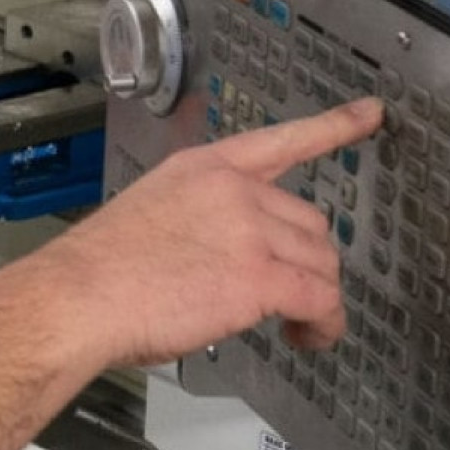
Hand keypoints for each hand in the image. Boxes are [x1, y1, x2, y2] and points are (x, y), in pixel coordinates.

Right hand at [0, 98, 382, 369]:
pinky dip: (323, 325)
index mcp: (204, 169)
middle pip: (312, 223)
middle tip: (286, 296)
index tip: (371, 112)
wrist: (79, 298)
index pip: (283, 140)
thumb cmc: (99, 269)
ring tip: (293, 326)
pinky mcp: (260, 277)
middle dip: (306, 263)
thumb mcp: (152, 212)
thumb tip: (225, 257)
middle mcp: (234, 191)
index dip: (334, 125)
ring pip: (321, 264)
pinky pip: (321, 301)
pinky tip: (308, 337)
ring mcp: (250, 231)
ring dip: (316, 298)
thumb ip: (201, 218)